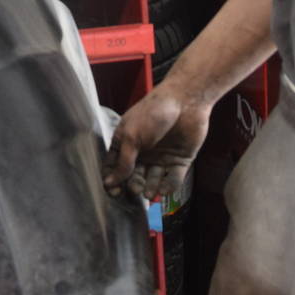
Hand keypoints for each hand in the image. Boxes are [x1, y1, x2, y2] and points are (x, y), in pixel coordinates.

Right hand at [102, 83, 209, 200]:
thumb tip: (109, 182)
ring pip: (153, 180)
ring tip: (149, 193)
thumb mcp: (131, 136)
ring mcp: (162, 157)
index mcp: (127, 143)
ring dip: (150, 189)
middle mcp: (143, 153)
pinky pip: (172, 179)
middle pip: (135, 177)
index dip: (113, 180)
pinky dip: (168, 187)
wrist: (184, 100)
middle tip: (135, 190)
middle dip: (134, 186)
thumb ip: (123, 161)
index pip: (115, 167)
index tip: (114, 191)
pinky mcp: (180, 160)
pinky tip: (163, 191)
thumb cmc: (152, 112)